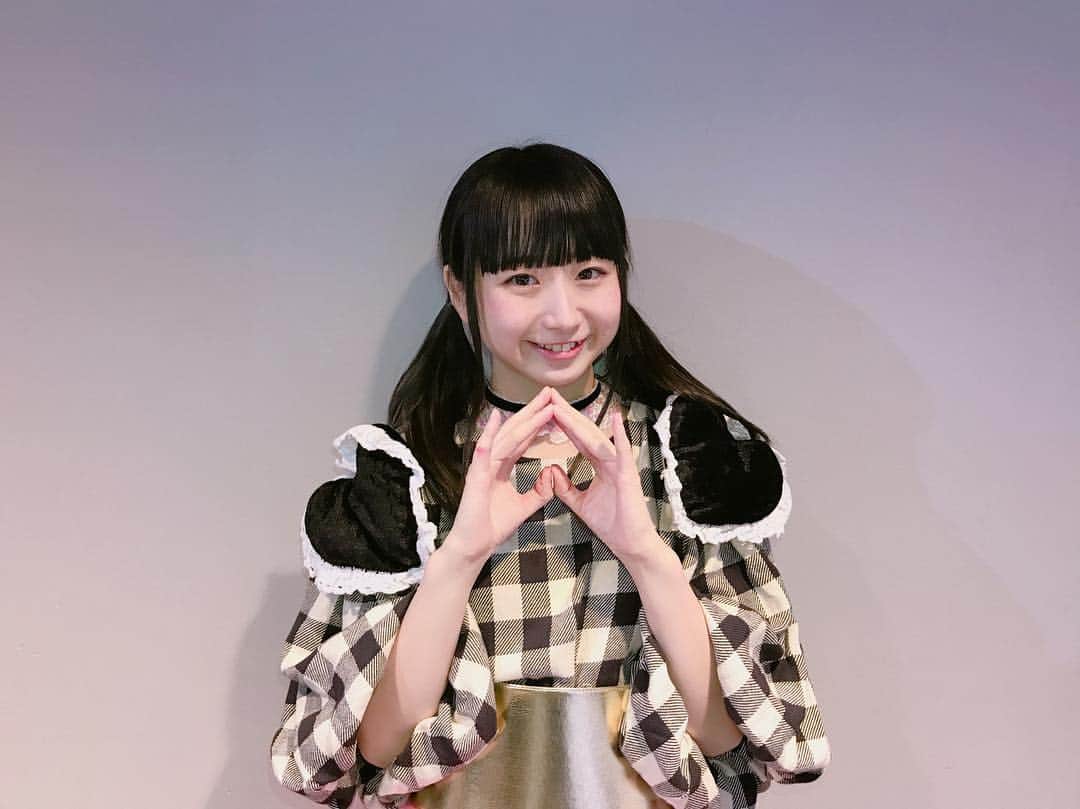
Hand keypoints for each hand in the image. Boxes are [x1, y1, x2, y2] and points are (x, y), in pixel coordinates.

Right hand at [441, 387, 558, 564]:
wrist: (473, 547)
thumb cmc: (491, 526)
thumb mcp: (524, 506)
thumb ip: (539, 491)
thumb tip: (552, 475)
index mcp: (501, 467)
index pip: (522, 439)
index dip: (537, 423)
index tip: (553, 407)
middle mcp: (491, 462)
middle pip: (515, 431)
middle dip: (532, 412)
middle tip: (549, 393)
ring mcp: (482, 468)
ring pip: (505, 438)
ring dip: (522, 420)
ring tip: (539, 403)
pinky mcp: (475, 478)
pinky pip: (483, 454)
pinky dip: (488, 435)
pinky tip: (495, 419)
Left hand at [546, 389, 661, 562]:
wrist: (631, 545)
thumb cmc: (613, 525)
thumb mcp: (580, 503)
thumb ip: (566, 487)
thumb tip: (551, 471)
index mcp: (601, 465)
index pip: (578, 439)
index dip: (562, 424)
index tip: (546, 408)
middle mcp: (611, 460)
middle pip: (585, 432)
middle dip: (567, 414)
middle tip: (549, 396)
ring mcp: (621, 466)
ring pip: (597, 438)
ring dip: (580, 421)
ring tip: (563, 405)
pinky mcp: (629, 475)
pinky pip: (624, 452)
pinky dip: (621, 435)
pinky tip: (616, 418)